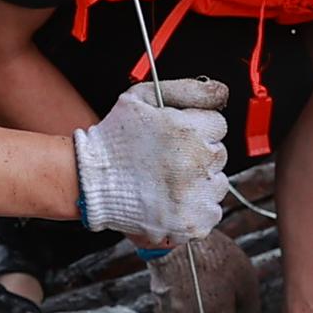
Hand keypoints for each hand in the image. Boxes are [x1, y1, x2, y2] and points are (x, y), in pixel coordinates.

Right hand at [72, 78, 230, 245]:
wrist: (91, 182)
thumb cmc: (114, 140)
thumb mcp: (143, 97)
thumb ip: (187, 90)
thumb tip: (221, 91)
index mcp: (189, 131)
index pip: (218, 125)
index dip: (196, 129)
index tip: (176, 137)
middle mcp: (197, 163)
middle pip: (218, 155)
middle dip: (197, 155)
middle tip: (167, 160)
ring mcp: (197, 196)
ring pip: (217, 185)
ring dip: (200, 183)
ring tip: (168, 182)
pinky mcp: (192, 222)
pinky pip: (211, 213)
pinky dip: (195, 209)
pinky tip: (172, 201)